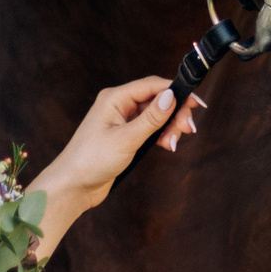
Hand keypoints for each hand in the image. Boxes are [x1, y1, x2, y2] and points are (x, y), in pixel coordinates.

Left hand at [40, 76, 201, 213]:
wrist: (73, 186)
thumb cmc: (91, 160)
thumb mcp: (126, 139)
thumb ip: (151, 118)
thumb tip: (171, 96)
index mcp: (114, 98)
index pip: (152, 85)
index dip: (177, 92)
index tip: (197, 103)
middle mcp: (118, 105)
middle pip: (156, 100)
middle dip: (175, 113)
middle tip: (187, 129)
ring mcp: (121, 120)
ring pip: (155, 115)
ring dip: (168, 127)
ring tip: (172, 144)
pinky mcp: (124, 136)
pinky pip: (149, 128)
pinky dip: (160, 135)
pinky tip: (166, 145)